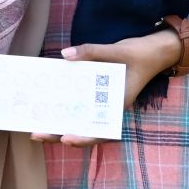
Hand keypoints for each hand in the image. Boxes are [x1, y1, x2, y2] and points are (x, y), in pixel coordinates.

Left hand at [34, 32, 182, 146]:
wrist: (153, 51)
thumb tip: (65, 55)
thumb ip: (91, 51)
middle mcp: (109, 108)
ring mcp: (102, 101)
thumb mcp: (117, 50)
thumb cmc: (140, 54)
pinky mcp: (97, 93)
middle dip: (60, 134)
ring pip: (80, 119)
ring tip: (37, 126)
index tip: (66, 138)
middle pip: (85, 128)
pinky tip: (48, 104)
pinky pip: (80, 104)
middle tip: (36, 134)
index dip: (84, 138)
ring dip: (60, 124)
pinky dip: (66, 106)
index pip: (102, 130)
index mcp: (118, 105)